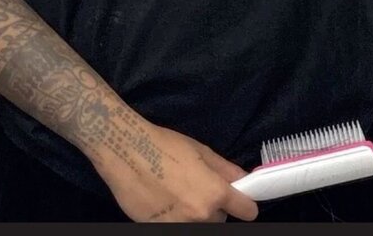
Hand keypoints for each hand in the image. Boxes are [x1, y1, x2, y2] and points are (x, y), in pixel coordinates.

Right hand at [95, 118, 259, 222]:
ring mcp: (180, 227)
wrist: (126, 152)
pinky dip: (175, 218)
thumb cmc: (164, 145)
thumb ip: (224, 168)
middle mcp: (201, 216)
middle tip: (196, 188)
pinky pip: (177, 226)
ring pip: (199, 225)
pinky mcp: (160, 231)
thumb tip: (244, 179)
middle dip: (213, 207)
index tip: (240, 201)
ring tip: (178, 195)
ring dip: (195, 215)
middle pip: (220, 219)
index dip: (244, 203)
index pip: (247, 211)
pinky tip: (163, 202)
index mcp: (214, 193)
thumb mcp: (199, 150)